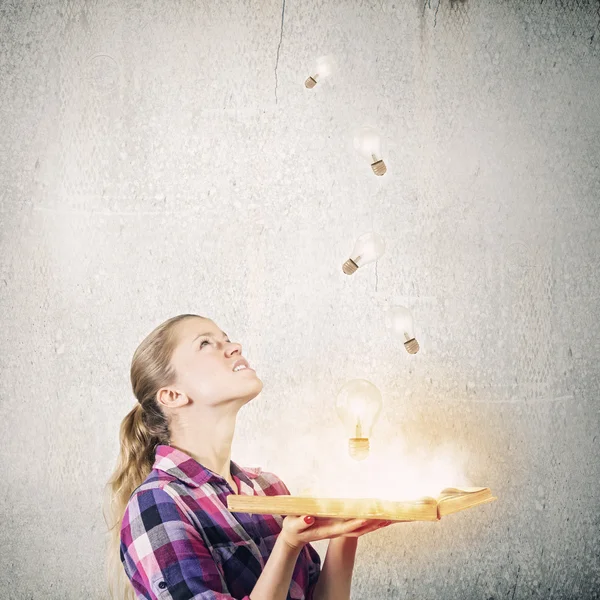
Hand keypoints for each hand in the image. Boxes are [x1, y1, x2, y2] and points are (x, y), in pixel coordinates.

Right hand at [280, 515, 397, 549]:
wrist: (294, 535)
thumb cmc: (293, 527)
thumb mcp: (293, 524)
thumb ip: (301, 521)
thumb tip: (310, 517)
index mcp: (327, 529)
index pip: (345, 527)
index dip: (356, 522)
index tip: (367, 516)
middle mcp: (336, 530)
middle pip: (358, 529)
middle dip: (372, 524)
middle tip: (386, 516)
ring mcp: (339, 529)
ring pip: (361, 528)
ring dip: (374, 524)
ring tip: (389, 517)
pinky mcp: (340, 526)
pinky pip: (358, 525)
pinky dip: (370, 522)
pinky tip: (379, 517)